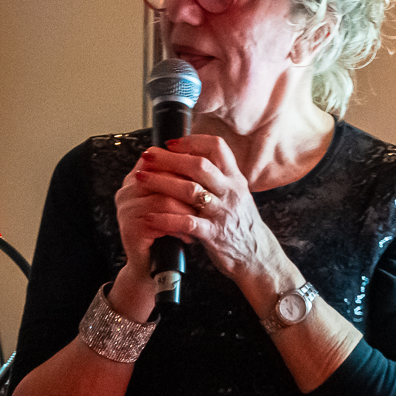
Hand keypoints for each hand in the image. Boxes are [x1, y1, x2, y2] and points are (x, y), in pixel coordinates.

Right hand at [115, 156, 196, 280]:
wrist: (154, 266)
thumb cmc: (170, 229)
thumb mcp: (177, 200)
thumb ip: (183, 178)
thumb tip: (208, 158)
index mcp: (137, 177)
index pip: (158, 156)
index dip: (184, 162)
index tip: (207, 174)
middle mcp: (127, 190)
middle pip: (162, 175)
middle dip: (190, 187)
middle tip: (210, 198)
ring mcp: (125, 209)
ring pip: (164, 199)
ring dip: (188, 211)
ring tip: (201, 220)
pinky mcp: (129, 228)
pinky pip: (160, 220)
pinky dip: (179, 227)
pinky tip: (190, 235)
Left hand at [133, 137, 288, 290]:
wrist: (255, 254)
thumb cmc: (239, 223)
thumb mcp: (236, 194)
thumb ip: (218, 177)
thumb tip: (189, 158)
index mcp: (235, 179)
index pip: (218, 148)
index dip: (193, 141)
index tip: (171, 143)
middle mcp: (230, 192)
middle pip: (199, 165)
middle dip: (169, 159)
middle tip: (148, 156)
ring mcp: (222, 212)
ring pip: (190, 191)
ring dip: (161, 182)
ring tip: (140, 178)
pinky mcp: (214, 234)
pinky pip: (187, 223)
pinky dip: (166, 218)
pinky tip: (150, 216)